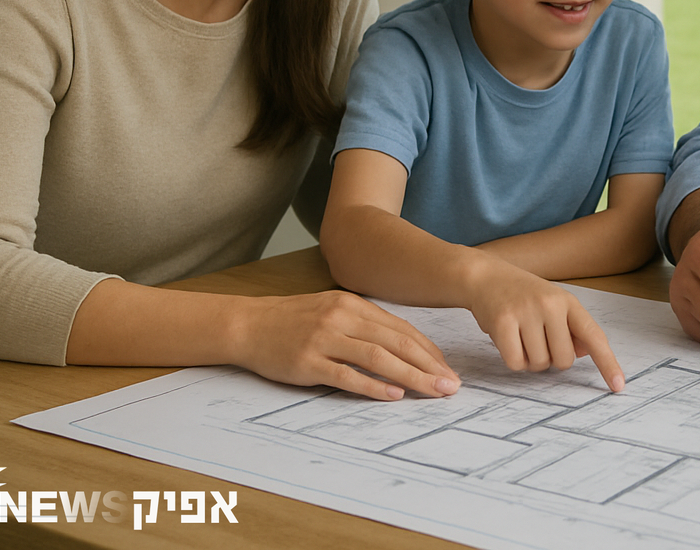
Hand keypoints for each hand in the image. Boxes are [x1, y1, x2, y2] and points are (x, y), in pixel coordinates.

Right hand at [232, 290, 460, 400]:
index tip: (447, 368)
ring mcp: (325, 339)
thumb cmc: (294, 320)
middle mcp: (343, 318)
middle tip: (452, 385)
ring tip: (434, 391)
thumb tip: (405, 348)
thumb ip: (366, 326)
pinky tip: (394, 394)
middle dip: (429, 365)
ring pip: (378, 358)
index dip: (429, 350)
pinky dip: (374, 386)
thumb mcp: (334, 311)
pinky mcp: (307, 362)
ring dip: (412, 376)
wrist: (247, 324)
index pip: (402, 329)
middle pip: (397, 342)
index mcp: (354, 305)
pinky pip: (347, 376)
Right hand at [466, 257, 624, 390]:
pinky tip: (507, 340)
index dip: (608, 363)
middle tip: (537, 339)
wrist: (487, 277)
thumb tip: (585, 352)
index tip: (618, 385)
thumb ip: (572, 328)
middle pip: (564, 360)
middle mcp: (551, 305)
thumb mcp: (554, 305)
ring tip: (521, 336)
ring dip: (530, 360)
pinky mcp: (503, 322)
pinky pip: (515, 363)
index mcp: (569, 302)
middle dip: (551, 359)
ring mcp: (526, 312)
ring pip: (539, 364)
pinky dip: (513, 360)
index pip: (594, 336)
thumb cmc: (524, 296)